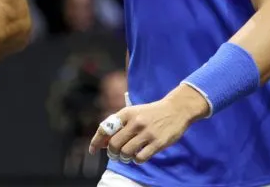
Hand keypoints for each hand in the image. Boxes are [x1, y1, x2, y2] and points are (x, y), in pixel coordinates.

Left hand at [88, 85, 207, 163]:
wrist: (176, 109)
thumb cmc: (151, 113)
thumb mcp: (133, 113)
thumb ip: (119, 126)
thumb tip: (102, 142)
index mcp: (127, 113)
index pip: (105, 128)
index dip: (96, 141)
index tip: (93, 150)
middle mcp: (135, 122)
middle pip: (114, 144)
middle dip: (111, 153)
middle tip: (115, 155)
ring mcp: (147, 133)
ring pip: (126, 152)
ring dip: (124, 158)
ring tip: (127, 156)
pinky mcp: (158, 143)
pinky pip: (140, 157)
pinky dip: (136, 160)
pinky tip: (138, 156)